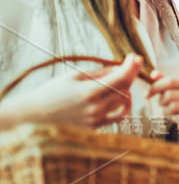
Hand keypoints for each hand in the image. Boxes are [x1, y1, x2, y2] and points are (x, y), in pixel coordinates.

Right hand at [0, 53, 141, 128]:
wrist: (39, 110)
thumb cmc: (57, 87)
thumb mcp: (78, 74)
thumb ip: (103, 72)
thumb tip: (125, 67)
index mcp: (89, 91)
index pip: (120, 78)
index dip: (131, 66)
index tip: (134, 57)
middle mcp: (94, 107)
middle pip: (125, 89)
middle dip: (131, 75)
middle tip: (132, 64)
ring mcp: (95, 119)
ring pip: (123, 101)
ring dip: (126, 88)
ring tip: (120, 80)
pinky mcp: (95, 126)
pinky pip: (118, 116)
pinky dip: (122, 106)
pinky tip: (119, 97)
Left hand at [146, 71, 178, 124]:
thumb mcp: (174, 91)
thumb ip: (164, 82)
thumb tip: (153, 74)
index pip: (170, 81)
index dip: (155, 87)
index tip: (146, 94)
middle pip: (170, 94)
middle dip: (161, 101)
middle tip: (163, 105)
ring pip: (173, 106)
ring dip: (166, 111)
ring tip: (170, 112)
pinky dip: (174, 119)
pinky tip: (176, 119)